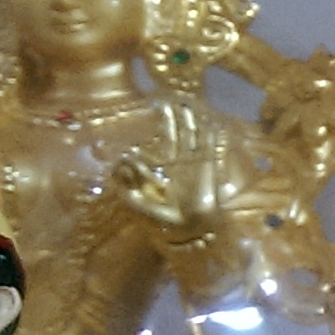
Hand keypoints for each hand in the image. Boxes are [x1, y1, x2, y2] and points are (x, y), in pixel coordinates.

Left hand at [113, 101, 236, 242]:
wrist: (190, 232)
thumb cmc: (165, 221)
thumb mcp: (138, 204)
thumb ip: (127, 188)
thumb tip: (121, 163)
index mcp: (166, 170)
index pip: (164, 144)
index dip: (161, 129)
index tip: (157, 111)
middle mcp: (181, 166)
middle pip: (179, 137)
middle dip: (175, 120)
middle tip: (171, 101)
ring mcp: (196, 167)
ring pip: (194, 140)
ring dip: (192, 123)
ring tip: (189, 105)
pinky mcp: (208, 171)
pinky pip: (211, 151)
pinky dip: (213, 138)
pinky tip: (212, 124)